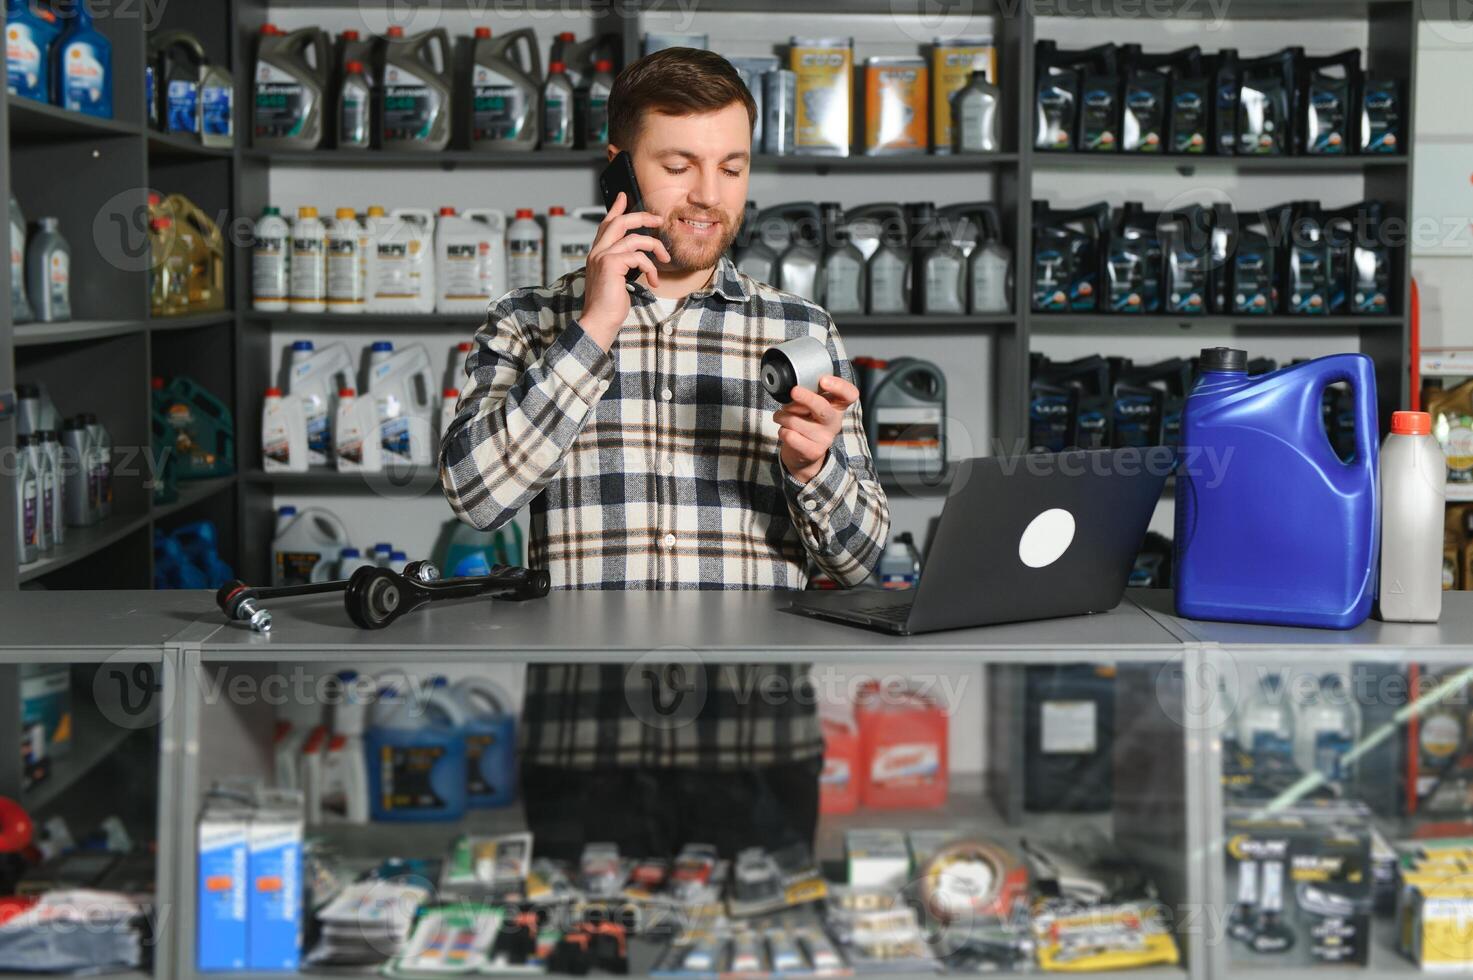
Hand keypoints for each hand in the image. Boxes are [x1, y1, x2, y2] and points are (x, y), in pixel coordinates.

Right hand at [580, 191, 670, 349]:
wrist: (599, 321)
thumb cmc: (609, 305)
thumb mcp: (616, 280)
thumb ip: (622, 265)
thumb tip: (636, 258)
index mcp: (597, 254)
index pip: (606, 225)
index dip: (616, 209)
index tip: (623, 196)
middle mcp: (597, 252)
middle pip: (620, 222)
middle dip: (641, 217)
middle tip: (658, 220)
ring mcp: (603, 256)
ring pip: (635, 239)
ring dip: (655, 247)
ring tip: (664, 259)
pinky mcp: (611, 264)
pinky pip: (638, 257)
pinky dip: (650, 268)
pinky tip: (653, 281)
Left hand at [773, 375, 859, 484]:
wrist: (803, 452)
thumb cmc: (806, 420)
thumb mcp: (812, 404)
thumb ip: (809, 393)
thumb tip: (794, 387)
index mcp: (837, 406)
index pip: (850, 394)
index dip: (839, 386)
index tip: (823, 380)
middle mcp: (834, 422)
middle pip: (823, 409)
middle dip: (807, 398)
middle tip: (794, 391)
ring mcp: (825, 438)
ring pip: (796, 421)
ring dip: (782, 416)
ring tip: (782, 417)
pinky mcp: (813, 451)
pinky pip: (790, 435)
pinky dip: (782, 430)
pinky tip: (785, 430)